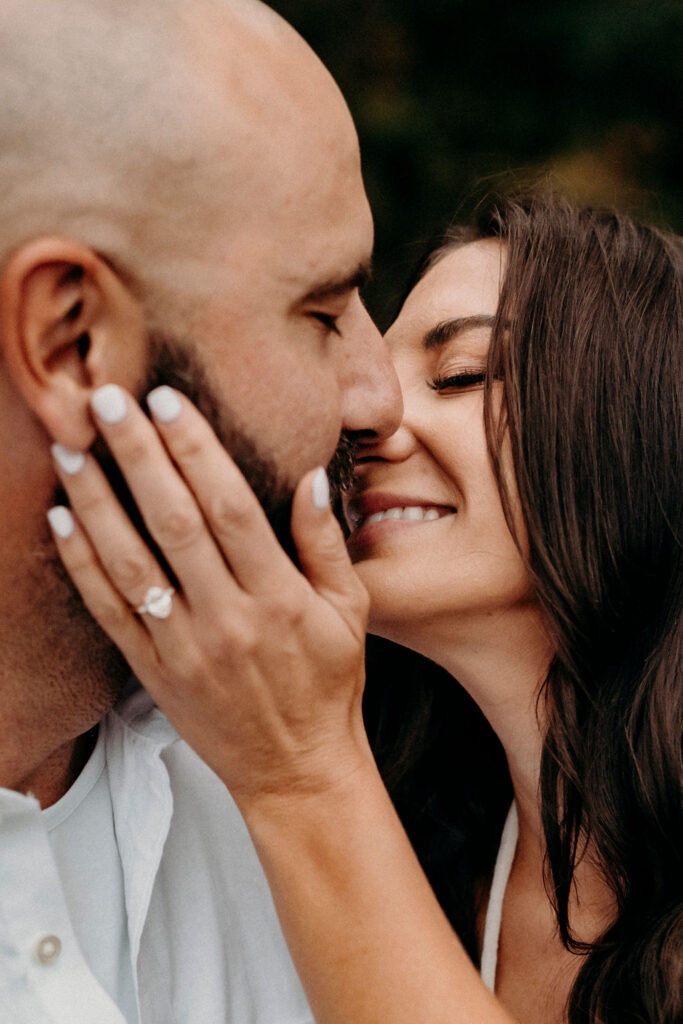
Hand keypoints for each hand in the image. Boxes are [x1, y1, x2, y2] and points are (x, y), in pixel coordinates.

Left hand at [47, 384, 371, 808]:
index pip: (230, 508)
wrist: (296, 769)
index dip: (196, 450)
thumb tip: (309, 477)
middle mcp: (227, 619)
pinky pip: (110, 612)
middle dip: (138, 456)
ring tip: (71, 450)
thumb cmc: (328, 685)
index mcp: (279, 598)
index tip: (168, 402)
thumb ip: (326, 544)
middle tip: (107, 402)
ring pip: (131, 564)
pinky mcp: (154, 672)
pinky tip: (63, 520)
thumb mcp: (350, 611)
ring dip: (96, 503)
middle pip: (174, 523)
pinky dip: (82, 565)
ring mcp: (184, 648)